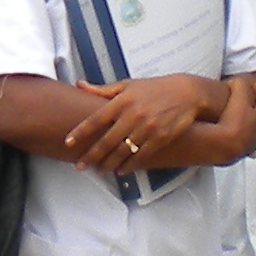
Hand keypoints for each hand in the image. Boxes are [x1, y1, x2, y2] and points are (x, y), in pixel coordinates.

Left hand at [65, 74, 207, 173]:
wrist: (187, 93)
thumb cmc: (154, 88)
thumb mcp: (127, 85)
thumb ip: (102, 90)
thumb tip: (79, 85)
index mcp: (122, 101)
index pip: (96, 119)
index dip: (80, 132)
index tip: (68, 143)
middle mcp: (133, 115)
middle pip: (107, 140)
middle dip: (91, 156)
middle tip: (80, 166)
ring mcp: (148, 128)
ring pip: (123, 151)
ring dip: (109, 164)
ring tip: (99, 171)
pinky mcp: (161, 138)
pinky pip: (141, 156)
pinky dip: (130, 165)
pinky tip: (121, 170)